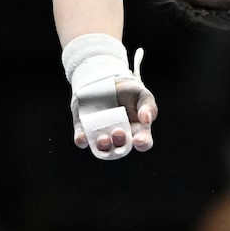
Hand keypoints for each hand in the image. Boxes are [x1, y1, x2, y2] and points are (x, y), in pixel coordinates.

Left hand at [62, 35, 155, 160]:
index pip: (143, 142)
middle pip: (121, 148)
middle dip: (119, 143)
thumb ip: (148, 107)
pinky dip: (82, 140)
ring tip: (103, 139)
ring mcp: (102, 134)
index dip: (142, 143)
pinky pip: (82, 139)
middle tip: (118, 131)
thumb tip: (146, 119)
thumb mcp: (142, 95)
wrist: (107, 82)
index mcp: (137, 130)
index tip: (139, 140)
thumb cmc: (129, 92)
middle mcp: (119, 137)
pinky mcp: (85, 130)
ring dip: (102, 147)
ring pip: (102, 148)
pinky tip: (82, 138)